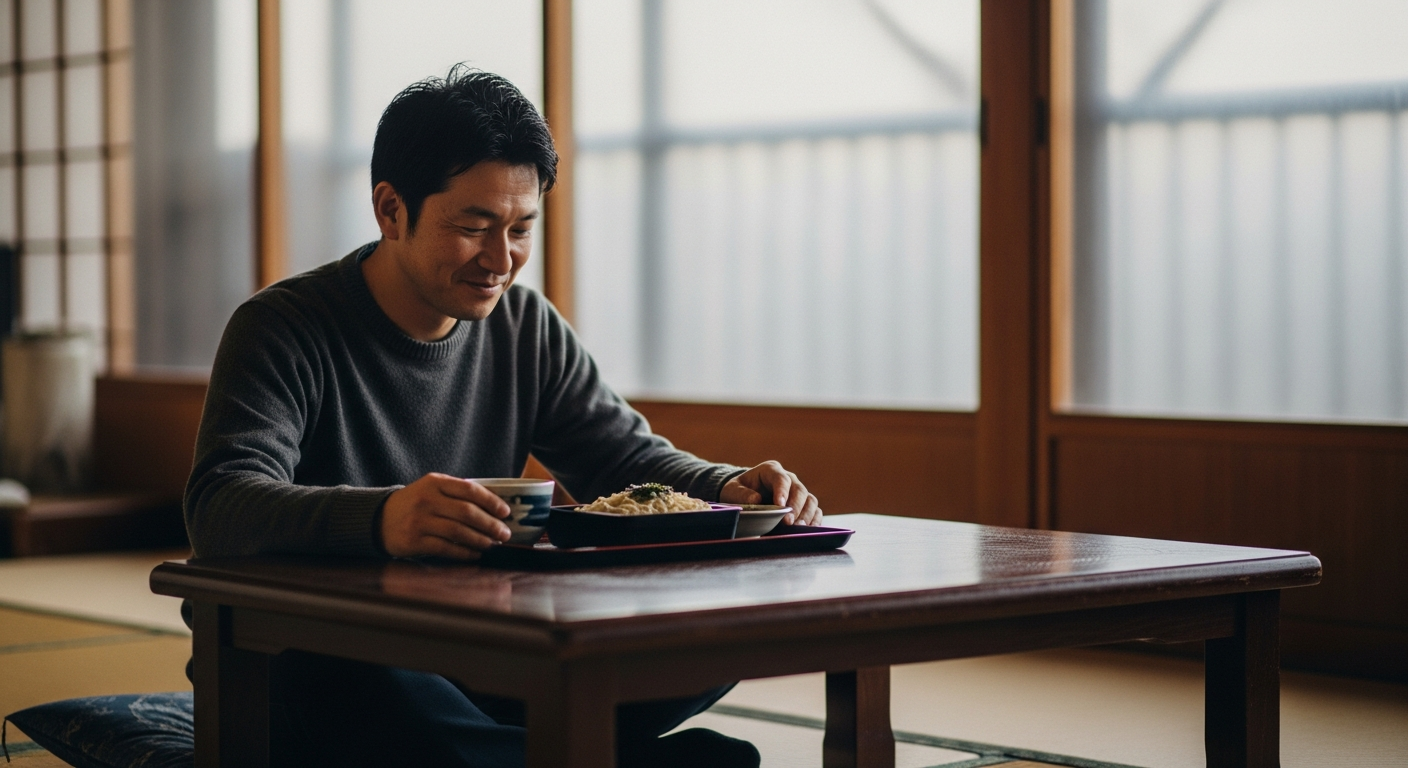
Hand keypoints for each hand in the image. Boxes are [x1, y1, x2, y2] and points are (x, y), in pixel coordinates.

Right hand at [379, 473, 511, 558]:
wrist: (379, 518)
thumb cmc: (415, 504)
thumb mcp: (432, 489)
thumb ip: (457, 494)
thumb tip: (494, 507)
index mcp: (435, 483)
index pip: (470, 489)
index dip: (491, 501)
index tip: (505, 512)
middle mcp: (427, 500)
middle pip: (467, 512)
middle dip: (490, 524)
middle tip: (505, 533)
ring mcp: (419, 521)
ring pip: (458, 531)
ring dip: (480, 540)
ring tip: (493, 544)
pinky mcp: (414, 541)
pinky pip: (446, 548)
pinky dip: (464, 552)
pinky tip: (476, 553)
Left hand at [719, 460, 821, 524]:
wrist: (744, 497)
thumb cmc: (738, 492)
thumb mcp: (732, 491)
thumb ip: (742, 494)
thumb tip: (756, 499)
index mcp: (770, 470)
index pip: (781, 478)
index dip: (782, 491)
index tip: (780, 505)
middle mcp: (789, 479)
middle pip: (799, 490)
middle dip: (795, 507)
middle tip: (788, 522)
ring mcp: (798, 492)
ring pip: (810, 500)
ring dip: (806, 515)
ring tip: (797, 528)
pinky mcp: (803, 505)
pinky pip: (815, 511)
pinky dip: (813, 521)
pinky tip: (806, 531)